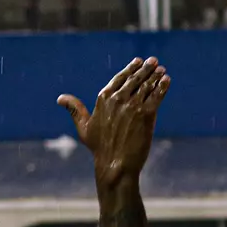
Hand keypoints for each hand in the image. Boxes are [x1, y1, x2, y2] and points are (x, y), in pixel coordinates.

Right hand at [58, 57, 170, 189]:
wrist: (114, 165)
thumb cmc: (99, 148)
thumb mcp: (84, 127)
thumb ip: (75, 109)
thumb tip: (60, 98)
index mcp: (104, 99)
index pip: (120, 78)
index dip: (131, 68)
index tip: (139, 61)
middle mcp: (118, 99)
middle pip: (135, 79)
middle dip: (146, 68)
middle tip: (154, 62)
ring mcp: (133, 106)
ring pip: (147, 85)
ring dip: (156, 75)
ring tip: (161, 70)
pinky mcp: (147, 114)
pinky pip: (156, 95)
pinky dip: (163, 86)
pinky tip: (166, 80)